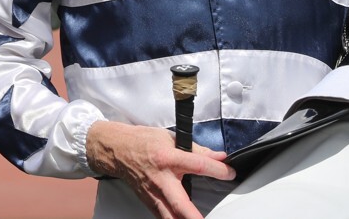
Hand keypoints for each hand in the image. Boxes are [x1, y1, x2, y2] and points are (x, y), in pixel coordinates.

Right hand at [86, 120, 234, 218]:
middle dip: (194, 217)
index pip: (197, 165)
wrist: (118, 150)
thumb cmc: (144, 142)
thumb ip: (198, 150)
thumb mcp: (171, 138)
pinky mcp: (149, 203)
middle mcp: (161, 179)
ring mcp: (154, 194)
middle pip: (181, 203)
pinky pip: (163, 217)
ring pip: (169, 217)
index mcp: (168, 158)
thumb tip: (220, 157)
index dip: (217, 169)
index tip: (230, 173)